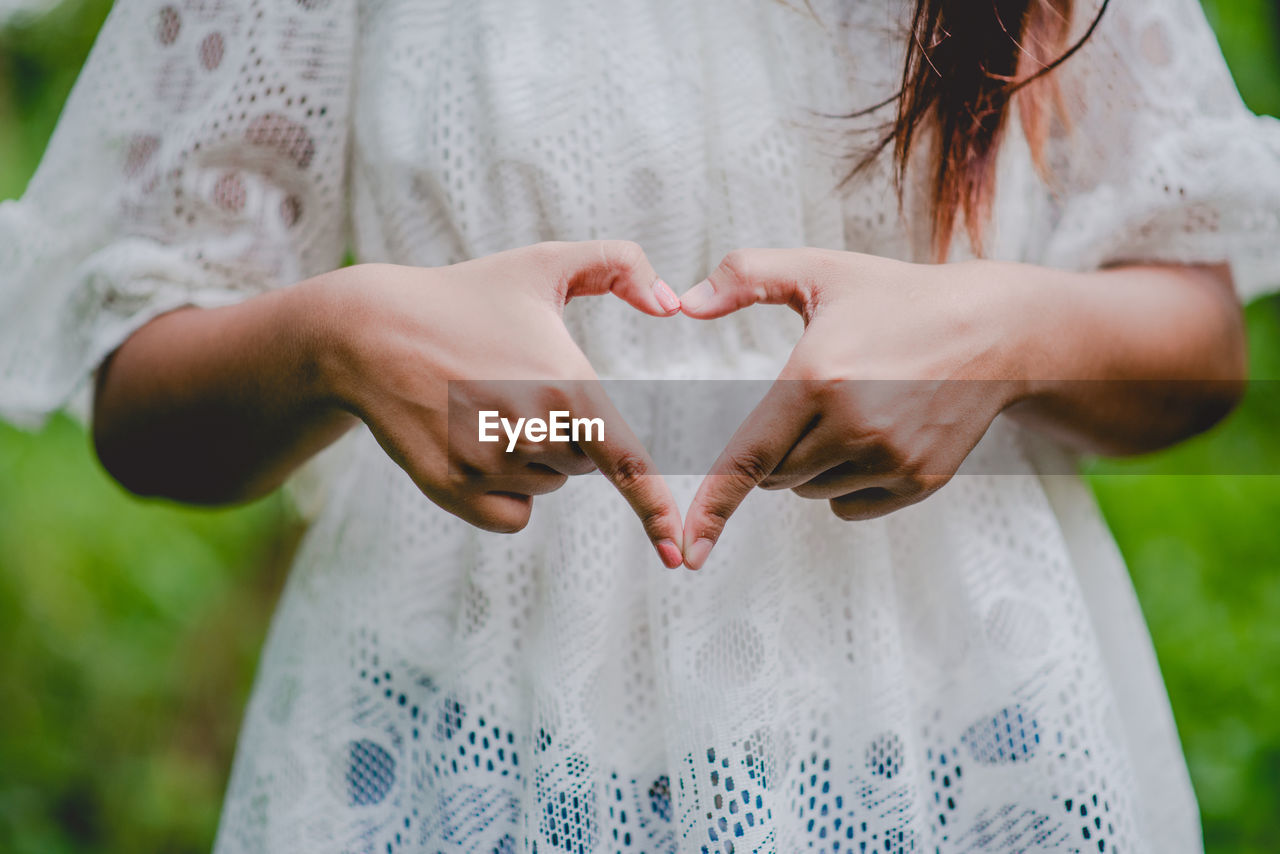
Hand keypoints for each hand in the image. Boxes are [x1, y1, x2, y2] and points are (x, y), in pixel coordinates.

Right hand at [314, 240, 685, 567]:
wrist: (370, 333)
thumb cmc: (464, 296)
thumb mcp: (543, 264)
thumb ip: (619, 265)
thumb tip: (671, 304)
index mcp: (565, 385)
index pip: (624, 461)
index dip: (653, 508)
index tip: (673, 549)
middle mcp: (529, 431)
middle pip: (584, 463)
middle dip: (566, 434)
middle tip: (515, 386)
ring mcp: (488, 466)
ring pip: (547, 485)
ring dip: (532, 458)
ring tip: (484, 406)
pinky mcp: (454, 490)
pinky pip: (512, 515)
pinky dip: (506, 493)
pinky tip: (473, 444)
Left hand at [677, 249, 1025, 568]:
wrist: (996, 331)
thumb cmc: (897, 297)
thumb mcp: (821, 271)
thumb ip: (744, 276)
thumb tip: (684, 304)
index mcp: (817, 378)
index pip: (747, 458)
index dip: (712, 507)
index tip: (690, 547)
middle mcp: (853, 427)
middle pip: (774, 476)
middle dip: (775, 449)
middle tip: (813, 401)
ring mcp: (890, 460)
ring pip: (809, 492)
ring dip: (811, 466)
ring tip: (853, 410)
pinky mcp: (918, 482)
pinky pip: (849, 507)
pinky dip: (845, 485)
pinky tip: (875, 437)